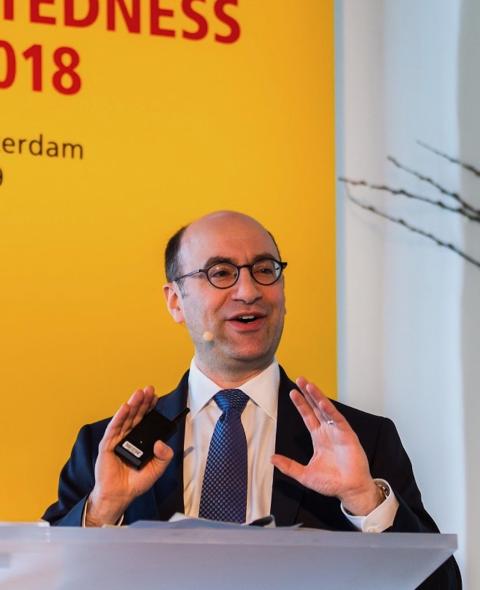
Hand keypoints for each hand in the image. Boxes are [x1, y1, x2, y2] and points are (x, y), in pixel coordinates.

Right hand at [86, 386, 172, 525]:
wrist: (119, 496)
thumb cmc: (136, 482)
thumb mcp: (157, 470)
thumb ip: (164, 456)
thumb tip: (161, 442)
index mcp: (140, 440)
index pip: (145, 420)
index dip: (150, 408)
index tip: (156, 397)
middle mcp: (128, 437)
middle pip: (136, 415)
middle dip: (143, 401)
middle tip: (149, 389)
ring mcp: (118, 440)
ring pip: (126, 418)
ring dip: (132, 405)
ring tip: (138, 393)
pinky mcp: (108, 446)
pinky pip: (114, 429)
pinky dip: (119, 417)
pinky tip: (125, 408)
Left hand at [271, 377, 382, 515]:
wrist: (349, 491)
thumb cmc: (332, 483)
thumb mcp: (305, 475)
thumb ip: (289, 466)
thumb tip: (272, 458)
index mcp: (318, 437)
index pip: (308, 416)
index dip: (301, 404)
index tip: (293, 393)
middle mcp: (327, 431)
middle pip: (316, 408)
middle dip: (308, 394)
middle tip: (300, 379)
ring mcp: (338, 432)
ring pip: (326, 410)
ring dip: (318, 397)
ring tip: (309, 385)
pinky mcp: (347, 435)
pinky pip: (338, 419)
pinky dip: (330, 410)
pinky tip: (322, 402)